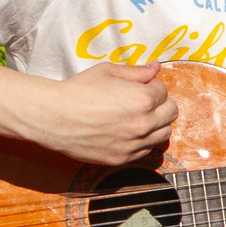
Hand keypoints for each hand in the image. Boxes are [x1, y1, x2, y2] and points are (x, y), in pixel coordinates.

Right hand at [29, 62, 178, 166]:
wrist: (54, 117)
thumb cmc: (78, 90)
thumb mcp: (108, 72)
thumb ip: (136, 72)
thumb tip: (156, 68)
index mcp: (143, 99)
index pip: (164, 91)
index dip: (151, 86)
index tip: (139, 86)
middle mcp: (144, 123)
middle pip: (171, 113)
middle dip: (160, 104)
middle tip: (142, 101)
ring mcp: (135, 143)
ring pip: (164, 134)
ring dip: (156, 124)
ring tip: (137, 117)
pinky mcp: (124, 158)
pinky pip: (147, 150)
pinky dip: (143, 141)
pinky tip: (128, 132)